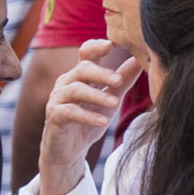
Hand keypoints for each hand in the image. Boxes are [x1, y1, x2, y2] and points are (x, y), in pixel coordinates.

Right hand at [37, 40, 132, 194]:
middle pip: (81, 69)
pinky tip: (103, 121)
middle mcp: (66, 83)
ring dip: (96, 95)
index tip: (112, 44)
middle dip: (101, 73)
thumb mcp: (110, 99)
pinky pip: (69, 112)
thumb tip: (140, 60)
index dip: (96, 47)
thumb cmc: (89, 120)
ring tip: (114, 103)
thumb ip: (122, 80)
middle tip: (118, 80)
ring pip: (75, 89)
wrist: (69, 150)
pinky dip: (87, 115)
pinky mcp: (53, 116)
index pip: (85, 53)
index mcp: (79, 75)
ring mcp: (57, 99)